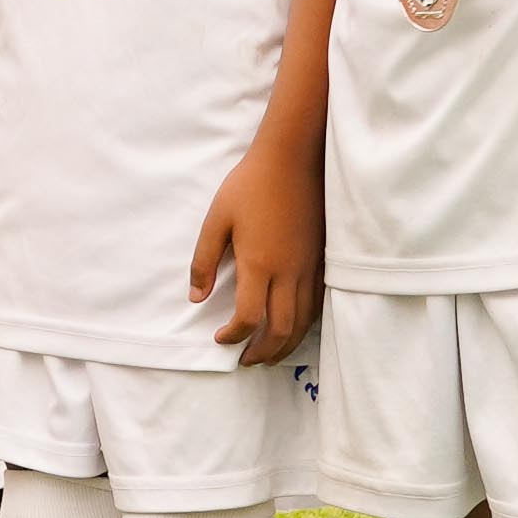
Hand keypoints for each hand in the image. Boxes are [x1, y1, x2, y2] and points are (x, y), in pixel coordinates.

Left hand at [189, 140, 323, 365]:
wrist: (294, 158)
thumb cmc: (251, 185)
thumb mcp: (216, 219)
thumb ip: (204, 260)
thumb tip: (196, 297)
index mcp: (259, 264)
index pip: (249, 318)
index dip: (233, 337)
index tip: (221, 338)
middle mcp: (288, 272)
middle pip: (281, 330)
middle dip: (262, 352)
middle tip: (246, 359)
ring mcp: (309, 267)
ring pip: (303, 321)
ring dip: (285, 344)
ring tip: (268, 352)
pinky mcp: (322, 259)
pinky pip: (317, 303)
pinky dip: (305, 324)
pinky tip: (293, 326)